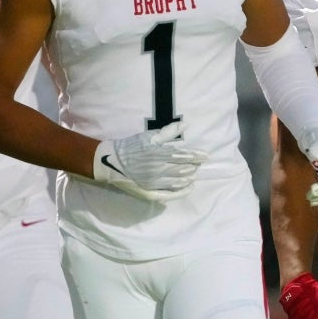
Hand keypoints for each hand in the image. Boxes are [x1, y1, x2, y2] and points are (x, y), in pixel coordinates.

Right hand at [93, 121, 207, 201]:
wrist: (112, 162)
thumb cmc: (131, 146)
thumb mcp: (148, 136)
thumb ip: (168, 132)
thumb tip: (185, 125)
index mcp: (159, 154)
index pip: (184, 156)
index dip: (196, 156)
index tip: (205, 156)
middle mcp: (158, 169)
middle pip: (183, 169)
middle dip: (194, 166)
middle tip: (199, 164)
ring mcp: (155, 182)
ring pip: (179, 181)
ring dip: (189, 177)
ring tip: (195, 174)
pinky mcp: (150, 191)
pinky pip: (171, 193)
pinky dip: (182, 191)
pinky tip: (189, 187)